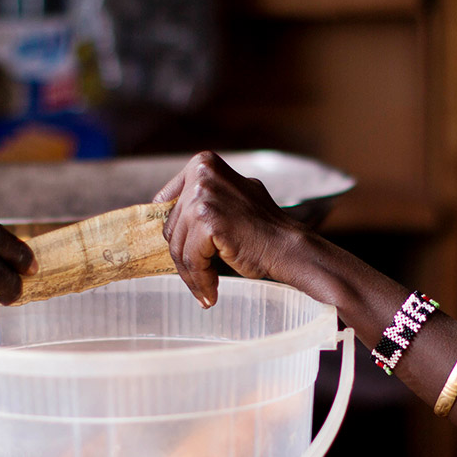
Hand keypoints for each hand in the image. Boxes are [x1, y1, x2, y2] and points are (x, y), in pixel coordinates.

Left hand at [154, 151, 306, 307]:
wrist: (288, 246)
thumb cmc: (264, 228)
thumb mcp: (231, 197)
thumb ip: (205, 199)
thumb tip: (177, 214)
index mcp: (203, 164)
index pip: (168, 203)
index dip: (174, 232)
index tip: (179, 254)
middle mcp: (201, 174)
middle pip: (173, 227)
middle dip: (184, 257)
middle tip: (198, 279)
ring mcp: (203, 197)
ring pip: (180, 247)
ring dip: (192, 274)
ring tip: (205, 291)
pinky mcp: (207, 221)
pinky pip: (191, 260)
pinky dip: (199, 280)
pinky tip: (211, 292)